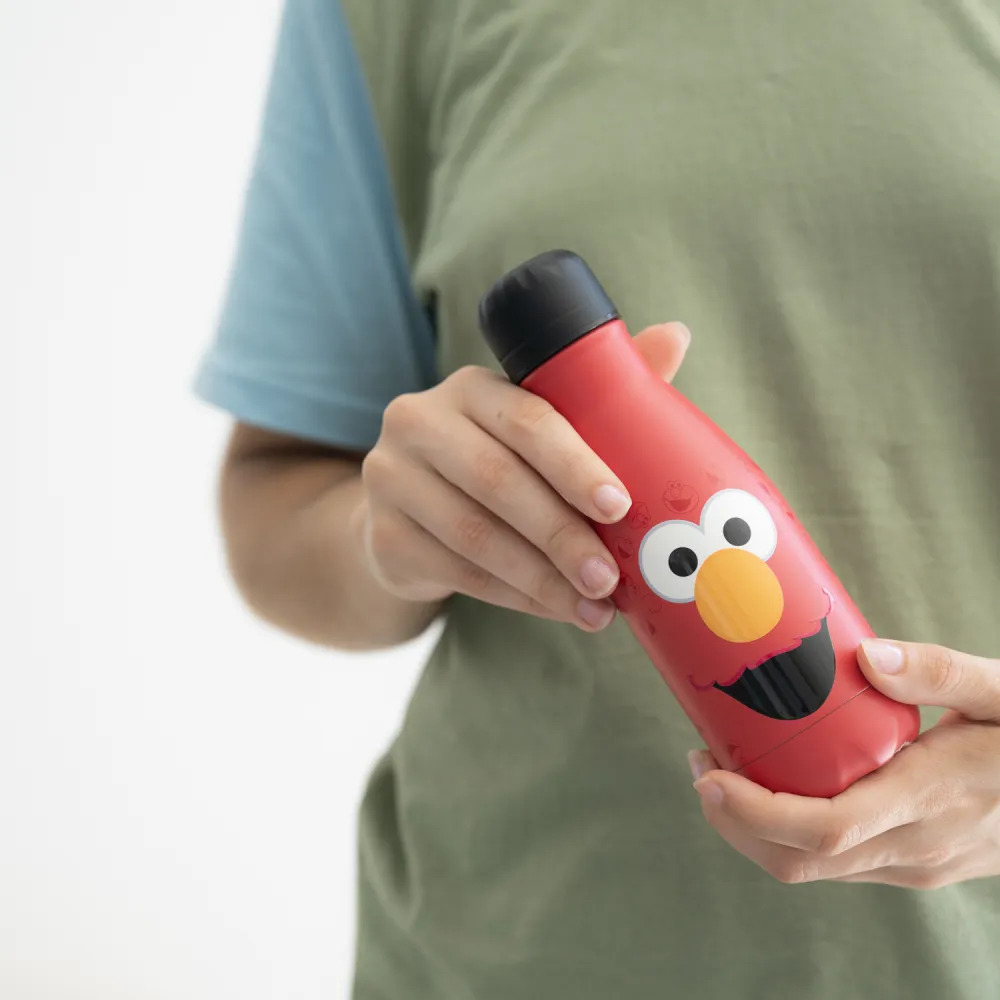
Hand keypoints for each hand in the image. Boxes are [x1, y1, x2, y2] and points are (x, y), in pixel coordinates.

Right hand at [359, 322, 690, 629]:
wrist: (413, 513)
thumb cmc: (499, 460)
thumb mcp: (543, 424)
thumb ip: (601, 391)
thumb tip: (677, 335)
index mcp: (470, 388)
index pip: (525, 418)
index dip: (574, 463)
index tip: (618, 505)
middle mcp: (418, 422)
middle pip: (497, 480)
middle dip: (562, 535)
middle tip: (610, 577)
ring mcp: (391, 478)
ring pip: (475, 535)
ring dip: (543, 578)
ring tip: (594, 608)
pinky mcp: (382, 535)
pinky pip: (456, 572)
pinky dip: (514, 597)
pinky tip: (554, 609)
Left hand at [688, 639, 999, 887]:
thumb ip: (941, 671)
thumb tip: (869, 655)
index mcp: (931, 799)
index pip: (823, 828)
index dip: (753, 812)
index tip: (707, 775)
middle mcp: (916, 846)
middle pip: (801, 860)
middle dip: (734, 822)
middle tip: (700, 766)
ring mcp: (917, 863)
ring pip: (815, 868)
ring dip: (757, 829)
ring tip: (726, 771)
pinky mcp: (916, 862)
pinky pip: (838, 860)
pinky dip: (790, 832)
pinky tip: (778, 786)